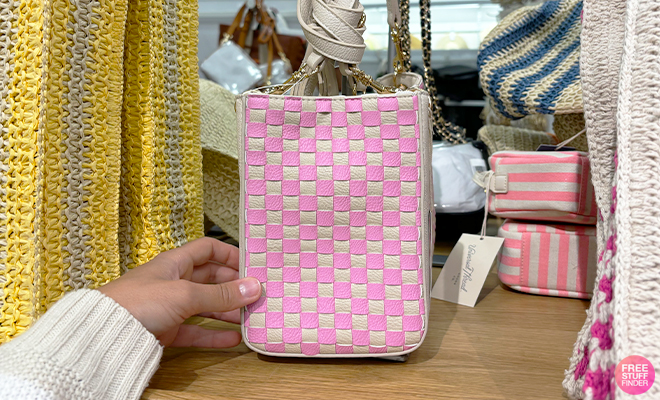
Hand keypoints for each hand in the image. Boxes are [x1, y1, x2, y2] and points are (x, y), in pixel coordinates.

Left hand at [98, 237, 260, 347]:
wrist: (103, 333)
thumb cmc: (136, 302)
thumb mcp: (184, 294)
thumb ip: (220, 294)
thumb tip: (253, 287)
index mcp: (175, 262)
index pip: (207, 250)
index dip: (229, 254)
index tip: (251, 265)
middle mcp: (174, 281)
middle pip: (211, 279)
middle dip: (233, 286)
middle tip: (256, 295)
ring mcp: (170, 306)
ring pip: (206, 305)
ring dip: (227, 311)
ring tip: (250, 317)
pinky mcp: (166, 329)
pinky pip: (196, 330)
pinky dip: (214, 334)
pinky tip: (232, 339)